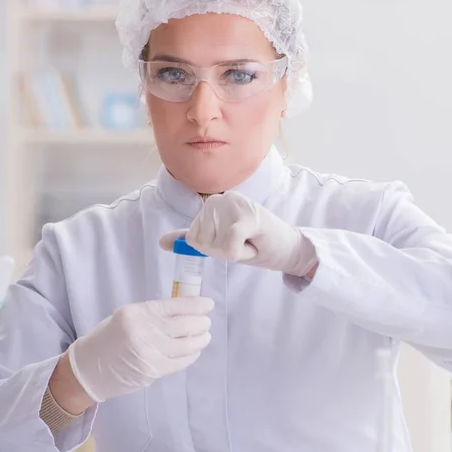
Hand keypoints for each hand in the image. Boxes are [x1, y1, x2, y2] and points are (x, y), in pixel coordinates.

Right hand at [68, 297, 213, 402]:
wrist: (89, 368)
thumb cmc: (109, 337)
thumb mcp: (128, 316)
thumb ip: (154, 313)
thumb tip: (185, 310)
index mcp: (137, 312)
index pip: (175, 306)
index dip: (196, 305)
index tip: (208, 304)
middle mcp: (144, 331)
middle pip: (185, 325)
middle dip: (201, 322)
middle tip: (206, 322)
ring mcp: (149, 352)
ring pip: (186, 345)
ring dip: (200, 339)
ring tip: (205, 335)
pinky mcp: (152, 371)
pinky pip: (180, 362)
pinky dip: (191, 355)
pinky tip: (194, 351)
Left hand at [160, 192, 317, 276]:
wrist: (290, 249)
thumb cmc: (258, 245)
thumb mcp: (220, 241)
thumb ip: (194, 238)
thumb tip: (162, 243)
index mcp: (214, 202)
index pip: (194, 235)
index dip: (213, 248)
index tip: (235, 241)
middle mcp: (222, 198)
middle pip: (201, 240)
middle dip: (222, 251)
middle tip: (245, 243)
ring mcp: (235, 205)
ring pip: (214, 245)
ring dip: (232, 252)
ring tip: (250, 242)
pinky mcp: (247, 216)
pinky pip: (228, 246)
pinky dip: (239, 253)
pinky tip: (252, 244)